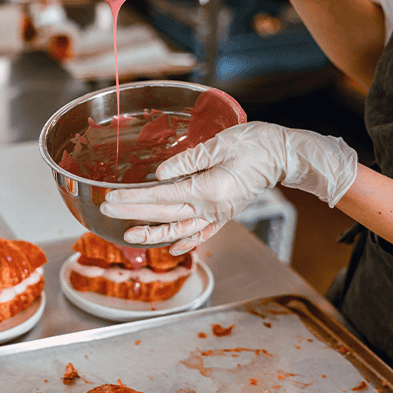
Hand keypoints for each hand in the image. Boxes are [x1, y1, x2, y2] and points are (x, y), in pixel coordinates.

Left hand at [100, 122, 357, 253]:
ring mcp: (219, 213)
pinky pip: (202, 233)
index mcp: (208, 188)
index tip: (111, 198)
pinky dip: (185, 242)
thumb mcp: (220, 143)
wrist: (285, 155)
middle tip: (107, 211)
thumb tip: (160, 174)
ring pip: (180, 230)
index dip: (134, 199)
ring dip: (153, 234)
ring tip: (129, 237)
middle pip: (164, 213)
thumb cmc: (256, 143)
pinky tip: (171, 248)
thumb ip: (187, 159)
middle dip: (133, 213)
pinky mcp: (226, 213)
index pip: (161, 196)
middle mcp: (212, 207)